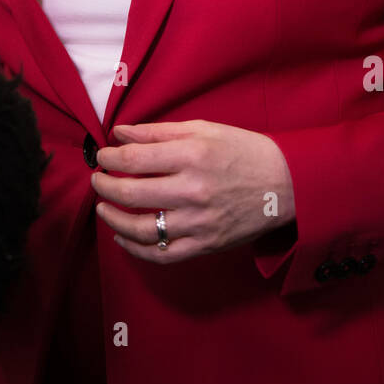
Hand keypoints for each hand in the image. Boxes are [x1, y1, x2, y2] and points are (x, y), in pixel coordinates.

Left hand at [91, 119, 295, 263]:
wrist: (286, 184)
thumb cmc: (243, 150)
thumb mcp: (203, 129)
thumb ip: (158, 132)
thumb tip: (119, 133)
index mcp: (192, 155)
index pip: (134, 160)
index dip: (109, 159)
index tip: (102, 157)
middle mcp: (193, 190)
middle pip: (131, 194)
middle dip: (104, 187)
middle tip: (97, 180)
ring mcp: (199, 222)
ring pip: (141, 229)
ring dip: (113, 219)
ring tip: (103, 210)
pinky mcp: (206, 245)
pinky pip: (162, 254)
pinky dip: (136, 249)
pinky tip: (123, 238)